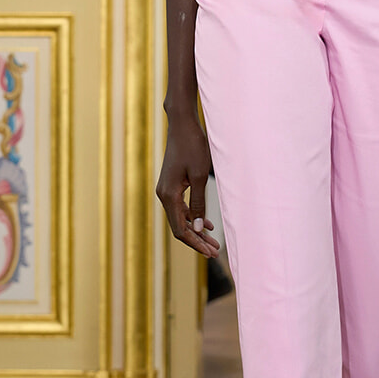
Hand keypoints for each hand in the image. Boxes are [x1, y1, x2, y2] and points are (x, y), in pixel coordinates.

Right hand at [156, 110, 219, 256]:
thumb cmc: (193, 146)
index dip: (195, 243)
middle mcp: (163, 195)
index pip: (180, 229)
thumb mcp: (199, 176)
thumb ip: (198, 203)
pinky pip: (181, 207)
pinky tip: (205, 224)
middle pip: (179, 226)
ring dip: (196, 230)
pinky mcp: (172, 184)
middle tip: (215, 251)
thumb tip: (198, 229)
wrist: (182, 124)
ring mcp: (166, 190)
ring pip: (180, 218)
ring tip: (213, 241)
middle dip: (197, 241)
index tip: (211, 252)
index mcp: (168, 195)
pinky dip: (193, 217)